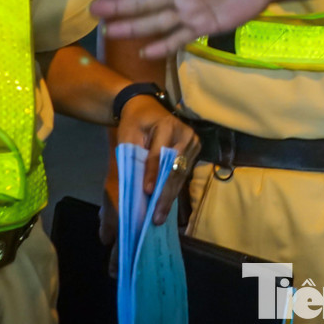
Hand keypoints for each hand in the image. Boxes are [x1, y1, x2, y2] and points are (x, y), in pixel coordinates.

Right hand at [93, 0, 276, 58]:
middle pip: (146, 1)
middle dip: (121, 6)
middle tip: (95, 11)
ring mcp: (190, 11)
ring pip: (156, 20)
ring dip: (133, 26)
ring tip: (110, 31)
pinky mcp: (204, 26)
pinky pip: (179, 37)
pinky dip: (163, 45)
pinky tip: (145, 52)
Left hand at [116, 96, 200, 225]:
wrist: (146, 107)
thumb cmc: (135, 123)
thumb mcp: (128, 136)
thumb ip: (133, 158)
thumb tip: (135, 188)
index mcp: (167, 125)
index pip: (159, 154)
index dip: (152, 174)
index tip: (146, 192)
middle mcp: (185, 133)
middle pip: (174, 168)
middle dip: (164, 194)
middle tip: (156, 216)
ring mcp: (193, 141)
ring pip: (180, 174)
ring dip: (170, 196)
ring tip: (160, 216)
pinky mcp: (195, 149)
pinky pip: (183, 173)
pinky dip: (173, 189)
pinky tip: (166, 204)